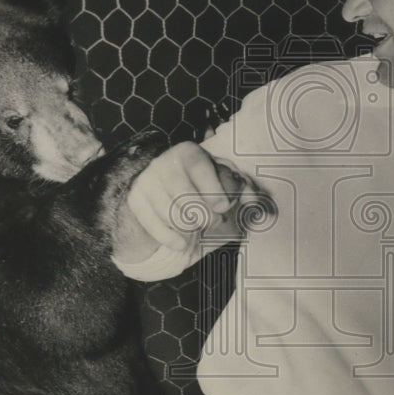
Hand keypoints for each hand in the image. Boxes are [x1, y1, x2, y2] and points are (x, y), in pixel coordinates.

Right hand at [122, 142, 248, 252]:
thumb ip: (243, 190)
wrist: (163, 183)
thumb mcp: (222, 179)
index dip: (215, 194)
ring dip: (190, 227)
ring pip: (174, 215)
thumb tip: (257, 204)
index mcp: (188, 152)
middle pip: (188, 199)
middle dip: (206, 217)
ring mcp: (147, 181)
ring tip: (196, 224)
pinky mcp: (136, 200)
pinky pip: (154, 226)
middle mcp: (164, 163)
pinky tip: (182, 242)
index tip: (223, 207)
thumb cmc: (201, 182)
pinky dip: (171, 239)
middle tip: (212, 220)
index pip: (201, 171)